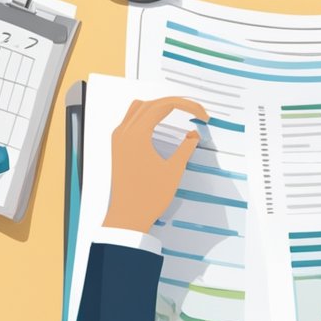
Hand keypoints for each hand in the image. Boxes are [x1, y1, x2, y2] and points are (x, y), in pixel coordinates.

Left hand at [102, 97, 208, 232]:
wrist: (128, 217)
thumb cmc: (147, 197)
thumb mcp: (173, 171)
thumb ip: (186, 148)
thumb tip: (193, 135)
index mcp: (136, 135)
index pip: (163, 106)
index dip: (187, 106)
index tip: (202, 114)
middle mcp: (124, 133)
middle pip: (152, 104)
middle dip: (176, 103)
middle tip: (195, 112)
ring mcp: (119, 139)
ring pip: (139, 108)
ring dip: (159, 107)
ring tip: (179, 113)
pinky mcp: (118, 146)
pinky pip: (131, 120)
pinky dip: (147, 116)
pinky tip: (160, 124)